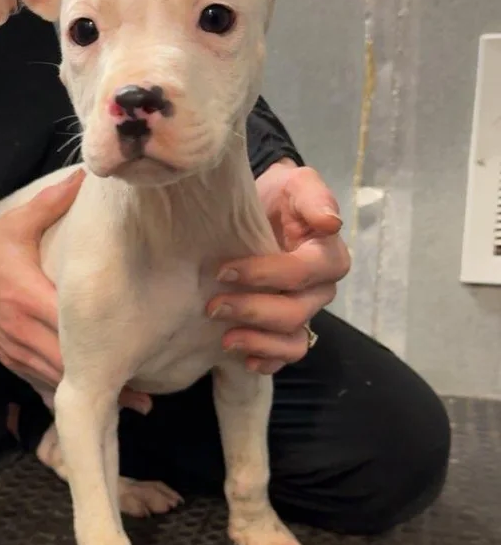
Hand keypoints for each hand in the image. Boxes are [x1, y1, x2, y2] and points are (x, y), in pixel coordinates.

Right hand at [0, 171, 150, 412]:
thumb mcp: (14, 225)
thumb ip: (51, 203)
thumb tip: (86, 176)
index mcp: (28, 294)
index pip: (67, 324)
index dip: (98, 342)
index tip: (132, 352)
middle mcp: (22, 328)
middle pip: (67, 362)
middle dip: (103, 380)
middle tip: (145, 400)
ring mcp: (14, 348)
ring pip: (55, 379)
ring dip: (88, 394)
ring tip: (130, 408)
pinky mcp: (8, 358)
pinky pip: (38, 382)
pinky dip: (64, 395)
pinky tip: (89, 407)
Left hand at [208, 162, 350, 374]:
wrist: (256, 210)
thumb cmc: (279, 196)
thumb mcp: (295, 184)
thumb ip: (313, 197)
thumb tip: (330, 223)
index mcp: (327, 255)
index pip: (302, 273)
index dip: (265, 274)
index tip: (224, 269)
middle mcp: (319, 289)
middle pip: (295, 312)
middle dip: (252, 310)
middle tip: (213, 305)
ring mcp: (304, 311)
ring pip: (293, 341)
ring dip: (259, 342)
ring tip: (225, 339)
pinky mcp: (285, 328)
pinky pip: (286, 355)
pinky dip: (267, 360)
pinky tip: (243, 359)